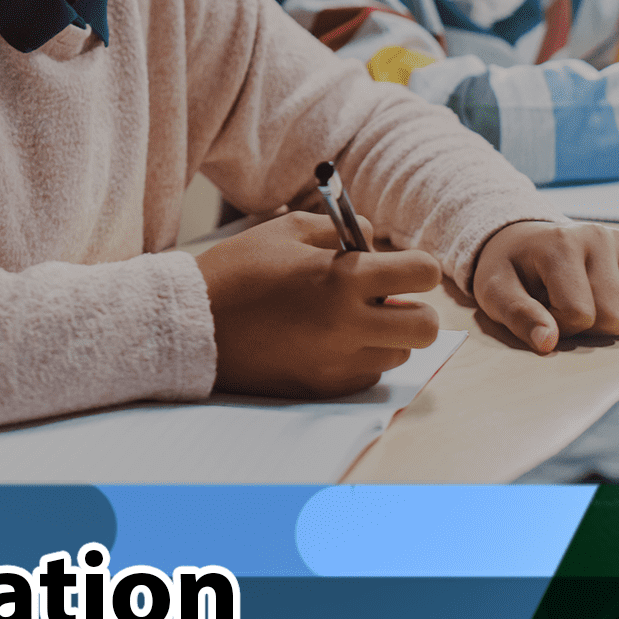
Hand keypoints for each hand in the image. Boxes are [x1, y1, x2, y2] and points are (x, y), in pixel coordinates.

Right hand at [196, 210, 440, 397]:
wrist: (190, 325)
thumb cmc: (236, 270)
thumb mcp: (285, 232)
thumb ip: (340, 231)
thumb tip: (373, 238)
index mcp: (342, 279)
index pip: (423, 273)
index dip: (415, 266)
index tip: (398, 268)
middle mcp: (348, 325)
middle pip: (427, 326)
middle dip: (414, 309)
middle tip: (383, 300)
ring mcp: (337, 362)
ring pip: (399, 354)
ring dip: (385, 335)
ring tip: (347, 321)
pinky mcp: (323, 387)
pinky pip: (367, 374)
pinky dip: (358, 358)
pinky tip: (326, 342)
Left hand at [472, 221, 618, 353]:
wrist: (522, 242)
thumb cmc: (509, 270)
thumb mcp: (495, 292)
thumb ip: (518, 316)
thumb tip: (548, 343)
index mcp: (561, 244)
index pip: (578, 314)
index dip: (558, 325)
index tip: (541, 309)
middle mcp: (600, 237)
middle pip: (614, 318)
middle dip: (586, 326)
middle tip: (560, 305)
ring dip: (611, 320)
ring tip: (582, 300)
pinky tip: (603, 296)